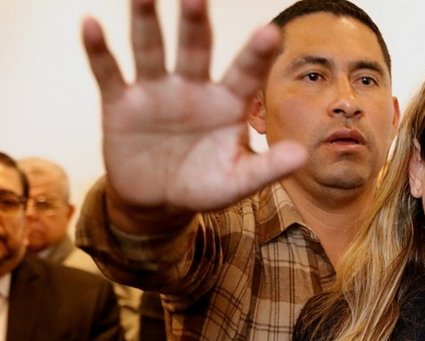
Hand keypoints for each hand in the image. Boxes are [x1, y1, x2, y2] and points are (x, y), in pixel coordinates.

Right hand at [81, 0, 305, 232]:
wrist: (159, 201)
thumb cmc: (205, 185)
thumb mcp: (238, 181)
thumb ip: (267, 168)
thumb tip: (302, 157)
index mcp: (228, 103)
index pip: (245, 73)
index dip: (256, 54)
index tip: (271, 31)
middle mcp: (193, 88)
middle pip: (196, 50)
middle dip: (195, 24)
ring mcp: (156, 91)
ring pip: (151, 50)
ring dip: (146, 22)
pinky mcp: (121, 103)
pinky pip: (109, 73)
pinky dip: (99, 50)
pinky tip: (91, 24)